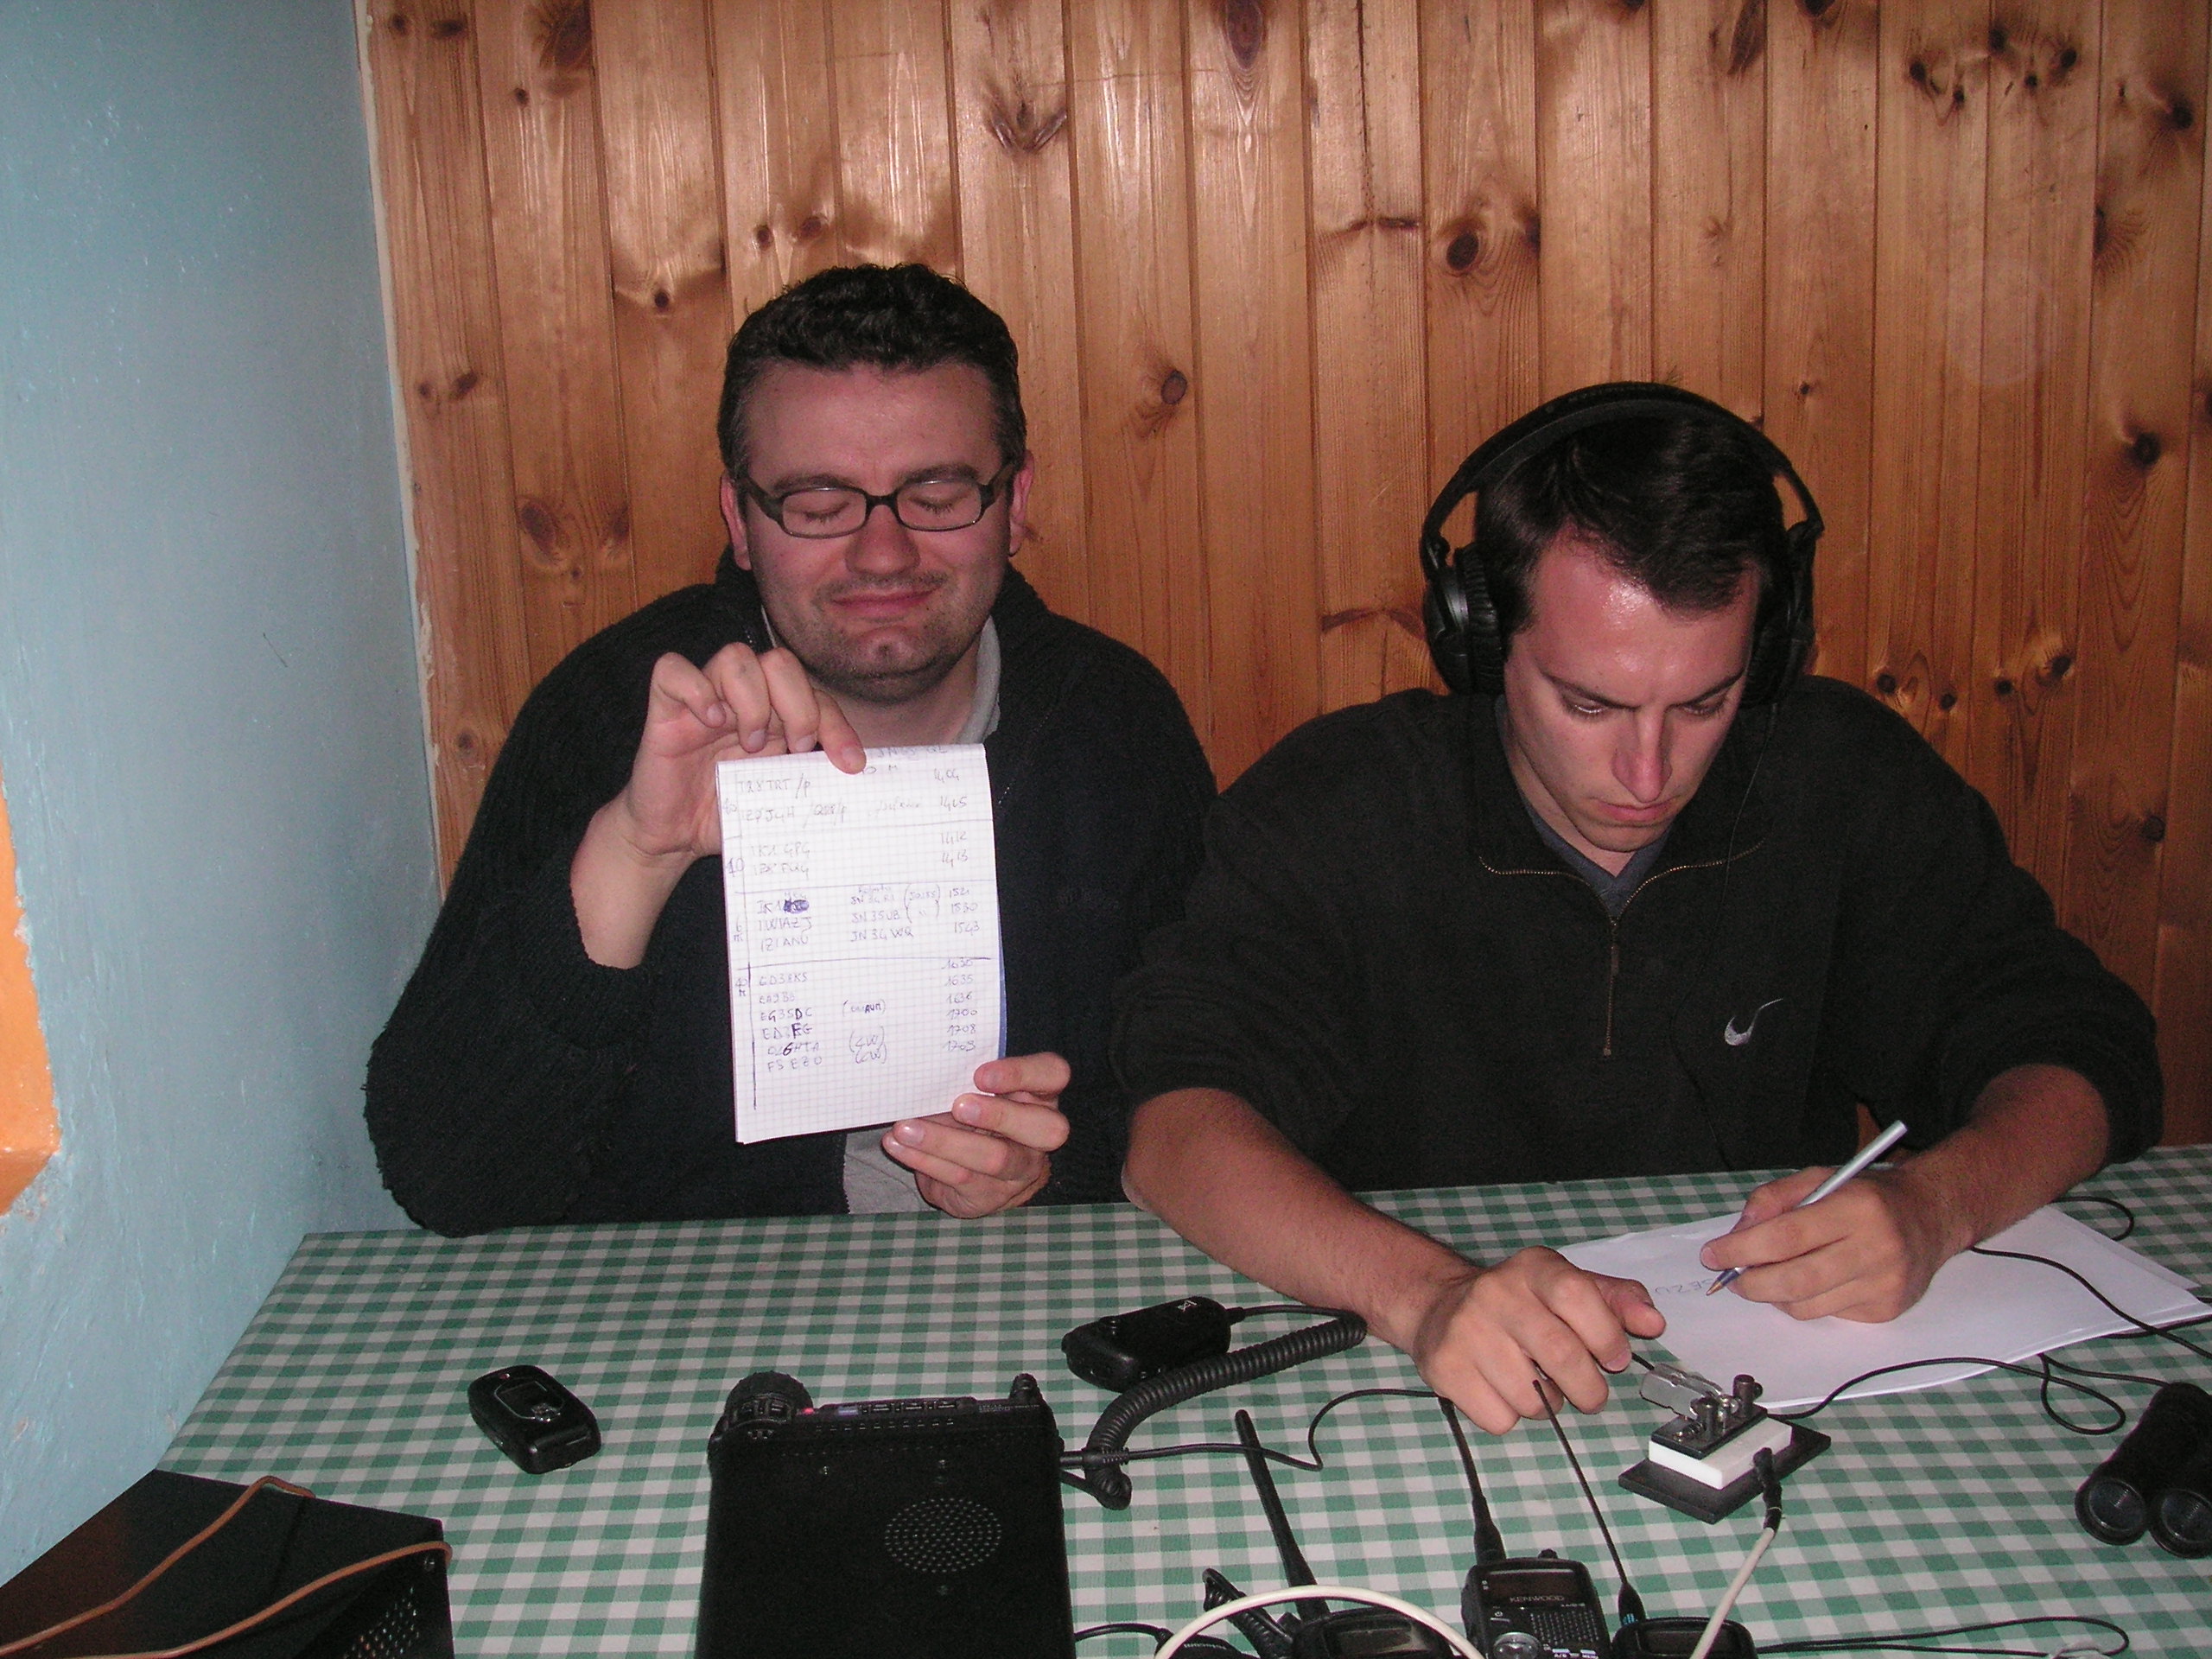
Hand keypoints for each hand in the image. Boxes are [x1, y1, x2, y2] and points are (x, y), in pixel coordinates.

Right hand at [572, 645, 864, 965]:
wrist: (673, 839)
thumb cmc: (725, 814)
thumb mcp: (778, 798)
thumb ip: (809, 779)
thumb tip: (854, 775)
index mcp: (774, 717)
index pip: (815, 695)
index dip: (837, 724)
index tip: (850, 764)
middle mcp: (741, 700)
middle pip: (780, 661)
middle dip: (799, 704)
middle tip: (795, 747)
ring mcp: (703, 701)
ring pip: (735, 657)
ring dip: (753, 700)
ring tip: (750, 743)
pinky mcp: (664, 709)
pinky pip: (672, 669)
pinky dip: (695, 689)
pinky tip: (709, 722)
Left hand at [882, 1052, 1071, 1218]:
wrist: (979, 1176)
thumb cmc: (975, 1118)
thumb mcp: (976, 1093)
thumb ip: (965, 1080)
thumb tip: (923, 1072)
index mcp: (1041, 1094)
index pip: (1053, 1074)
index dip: (1021, 1073)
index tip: (980, 1074)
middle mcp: (1041, 1134)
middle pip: (1044, 1127)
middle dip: (999, 1115)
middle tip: (958, 1106)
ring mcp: (1022, 1169)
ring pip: (995, 1158)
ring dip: (945, 1141)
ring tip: (905, 1129)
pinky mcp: (992, 1195)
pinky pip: (960, 1178)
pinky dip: (924, 1160)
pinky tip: (899, 1147)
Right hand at [1404, 1247, 1664, 1433]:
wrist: (1440, 1306)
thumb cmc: (1521, 1303)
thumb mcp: (1569, 1287)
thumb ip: (1617, 1300)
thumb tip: (1653, 1323)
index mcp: (1533, 1268)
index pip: (1576, 1294)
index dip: (1605, 1334)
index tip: (1615, 1359)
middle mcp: (1495, 1292)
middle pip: (1560, 1354)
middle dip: (1589, 1389)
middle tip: (1591, 1395)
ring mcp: (1466, 1330)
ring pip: (1531, 1397)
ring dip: (1549, 1405)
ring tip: (1538, 1384)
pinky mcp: (1445, 1367)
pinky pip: (1500, 1418)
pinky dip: (1512, 1416)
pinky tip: (1504, 1391)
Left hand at [1699, 1164, 1955, 1321]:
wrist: (1932, 1216)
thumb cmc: (1867, 1195)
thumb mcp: (1820, 1178)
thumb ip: (1774, 1199)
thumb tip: (1738, 1233)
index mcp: (1856, 1207)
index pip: (1787, 1236)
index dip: (1742, 1249)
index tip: (1712, 1255)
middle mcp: (1875, 1248)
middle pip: (1796, 1280)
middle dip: (1752, 1283)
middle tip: (1731, 1278)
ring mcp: (1884, 1284)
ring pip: (1808, 1306)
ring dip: (1775, 1296)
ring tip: (1766, 1279)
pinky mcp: (1887, 1309)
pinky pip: (1829, 1314)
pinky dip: (1807, 1302)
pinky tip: (1811, 1282)